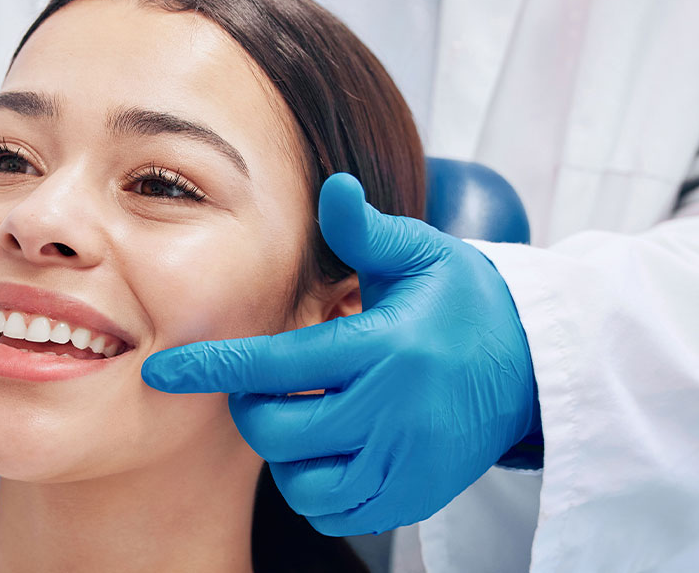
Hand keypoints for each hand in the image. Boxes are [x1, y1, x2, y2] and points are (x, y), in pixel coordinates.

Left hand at [141, 173, 540, 535]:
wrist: (535, 366)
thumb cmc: (465, 302)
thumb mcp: (422, 255)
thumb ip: (366, 231)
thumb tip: (333, 186)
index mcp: (384, 348)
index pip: (277, 365)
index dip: (213, 369)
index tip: (163, 370)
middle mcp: (392, 413)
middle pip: (278, 430)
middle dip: (253, 407)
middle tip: (267, 384)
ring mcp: (405, 463)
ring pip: (302, 481)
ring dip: (285, 452)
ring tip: (303, 415)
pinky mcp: (415, 497)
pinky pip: (338, 511)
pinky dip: (316, 488)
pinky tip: (328, 450)